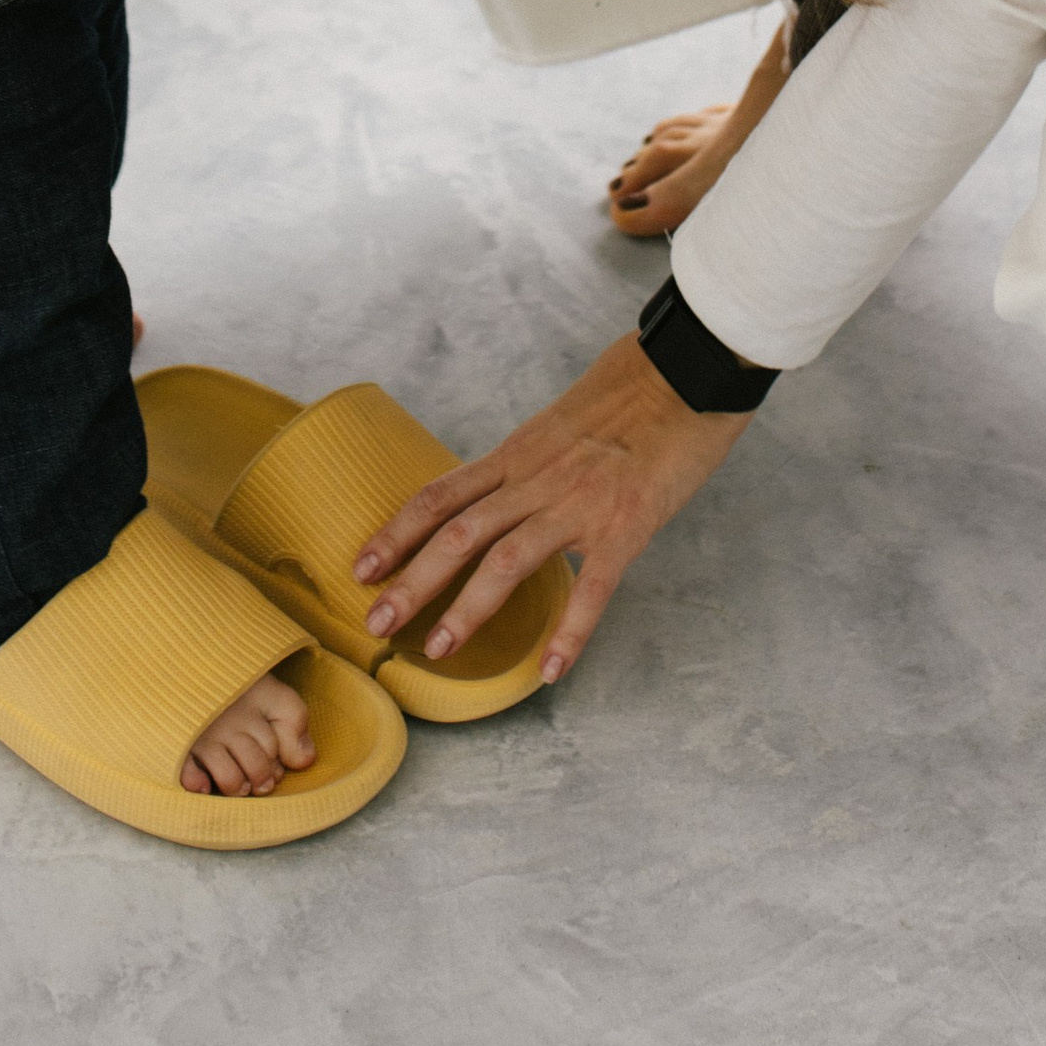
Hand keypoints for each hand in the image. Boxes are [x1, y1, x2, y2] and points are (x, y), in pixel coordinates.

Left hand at [350, 335, 752, 683]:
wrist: (683, 374)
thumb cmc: (628, 395)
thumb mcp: (559, 423)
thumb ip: (527, 462)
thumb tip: (501, 492)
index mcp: (517, 454)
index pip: (441, 495)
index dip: (396, 532)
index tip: (362, 566)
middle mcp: (536, 479)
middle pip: (458, 533)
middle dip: (412, 581)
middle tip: (375, 623)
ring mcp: (579, 505)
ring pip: (507, 561)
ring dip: (467, 608)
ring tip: (437, 649)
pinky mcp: (626, 526)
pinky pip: (590, 589)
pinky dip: (568, 634)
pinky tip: (550, 671)